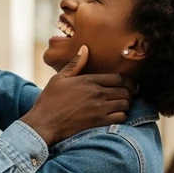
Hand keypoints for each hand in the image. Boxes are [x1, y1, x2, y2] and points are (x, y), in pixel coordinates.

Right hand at [20, 46, 135, 145]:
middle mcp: (96, 93)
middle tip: (127, 96)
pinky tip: (115, 116)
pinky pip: (120, 118)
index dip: (128, 81)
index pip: (118, 78)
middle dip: (129, 93)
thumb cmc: (49, 101)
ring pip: (125, 104)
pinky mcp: (98, 122)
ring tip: (121, 105)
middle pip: (125, 90)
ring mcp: (99, 109)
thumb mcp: (59, 78)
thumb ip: (75, 64)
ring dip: (125, 104)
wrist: (43, 124)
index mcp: (88, 80)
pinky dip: (121, 116)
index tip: (130, 85)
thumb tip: (85, 48)